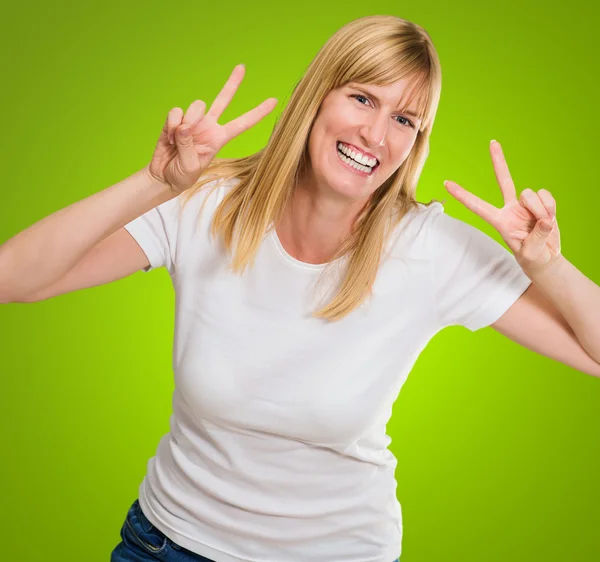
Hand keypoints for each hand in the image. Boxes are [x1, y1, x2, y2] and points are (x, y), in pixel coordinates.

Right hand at [148, 64, 277, 194]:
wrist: (164, 176)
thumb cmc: (182, 176)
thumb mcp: (191, 167)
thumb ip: (189, 146)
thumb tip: (184, 126)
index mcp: (219, 139)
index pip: (242, 124)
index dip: (258, 113)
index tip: (274, 101)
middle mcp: (209, 126)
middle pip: (223, 100)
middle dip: (233, 83)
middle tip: (242, 67)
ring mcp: (193, 121)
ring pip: (197, 106)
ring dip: (188, 122)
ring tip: (178, 141)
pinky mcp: (176, 120)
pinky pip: (176, 112)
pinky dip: (172, 124)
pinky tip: (169, 137)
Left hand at [444, 140, 561, 275]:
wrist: (546, 256)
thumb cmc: (532, 257)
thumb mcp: (531, 253)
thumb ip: (537, 236)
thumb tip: (545, 219)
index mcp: (499, 221)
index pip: (477, 206)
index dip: (462, 195)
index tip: (446, 183)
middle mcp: (510, 208)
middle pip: (504, 180)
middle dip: (499, 161)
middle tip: (492, 142)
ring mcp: (525, 204)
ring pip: (530, 194)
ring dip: (540, 210)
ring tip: (542, 225)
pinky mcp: (540, 202)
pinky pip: (545, 195)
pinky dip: (550, 206)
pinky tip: (549, 218)